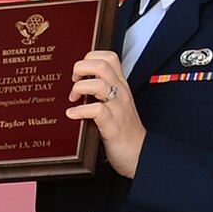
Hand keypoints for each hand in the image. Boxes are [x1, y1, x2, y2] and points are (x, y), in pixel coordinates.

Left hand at [68, 51, 145, 177]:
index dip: (90, 57)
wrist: (139, 154)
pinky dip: (80, 111)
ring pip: (99, 84)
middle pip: (101, 65)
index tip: (80, 73)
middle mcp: (120, 93)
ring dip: (79, 88)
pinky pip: (97, 111)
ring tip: (73, 99)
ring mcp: (118, 109)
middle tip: (73, 82)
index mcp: (120, 86)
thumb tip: (77, 84)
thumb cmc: (123, 130)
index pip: (109, 57)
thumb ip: (101, 92)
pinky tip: (73, 114)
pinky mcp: (113, 127)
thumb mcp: (115, 104)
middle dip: (81, 68)